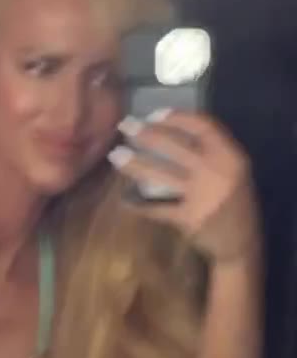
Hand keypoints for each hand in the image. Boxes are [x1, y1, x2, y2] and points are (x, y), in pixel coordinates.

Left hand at [108, 110, 260, 263]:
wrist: (242, 242)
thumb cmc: (234, 202)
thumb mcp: (233, 171)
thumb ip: (210, 152)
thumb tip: (170, 130)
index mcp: (231, 155)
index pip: (203, 125)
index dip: (177, 117)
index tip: (153, 114)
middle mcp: (217, 171)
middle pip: (176, 146)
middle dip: (146, 134)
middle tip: (124, 126)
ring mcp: (202, 195)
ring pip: (161, 174)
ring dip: (135, 164)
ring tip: (115, 156)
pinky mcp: (189, 218)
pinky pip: (157, 209)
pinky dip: (139, 205)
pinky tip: (124, 200)